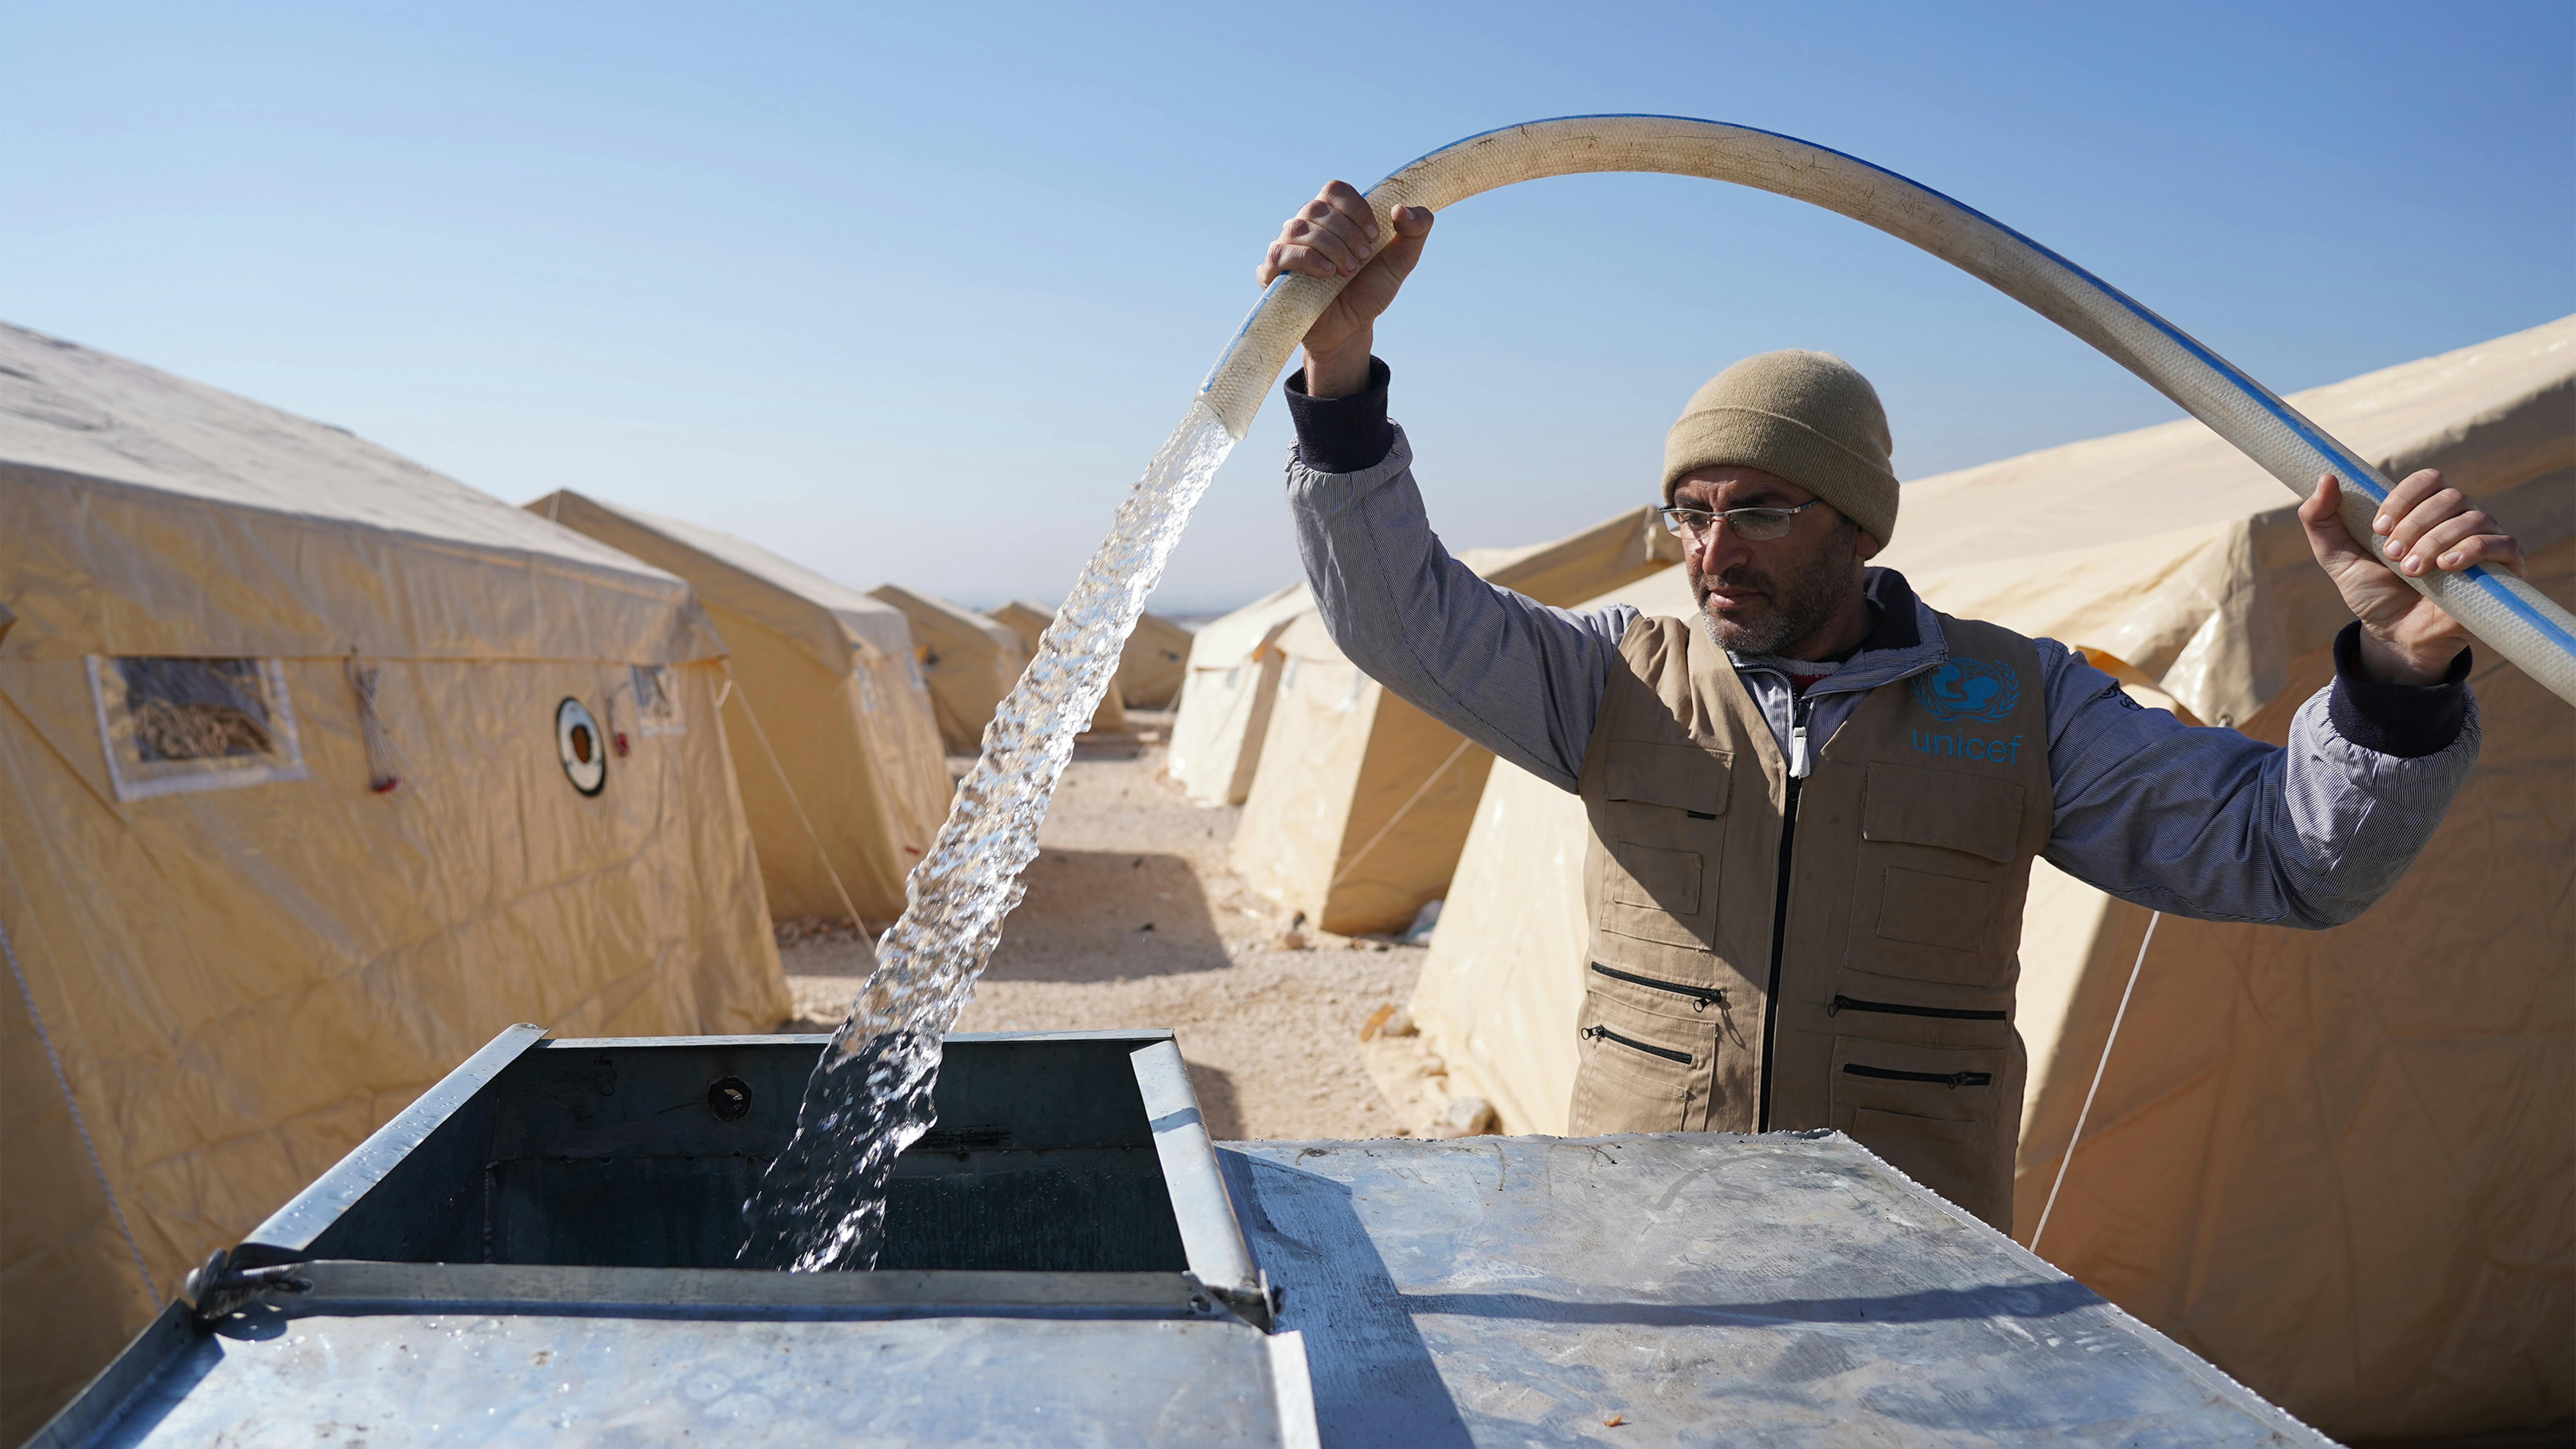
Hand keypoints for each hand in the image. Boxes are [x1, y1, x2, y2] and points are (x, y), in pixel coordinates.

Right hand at [1254, 180, 1433, 397]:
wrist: (1351, 329)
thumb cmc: (1370, 290)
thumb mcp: (1402, 260)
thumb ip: (1416, 229)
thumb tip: (1400, 208)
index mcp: (1333, 216)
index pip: (1335, 190)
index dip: (1356, 208)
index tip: (1374, 235)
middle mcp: (1306, 226)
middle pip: (1316, 207)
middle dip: (1346, 233)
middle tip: (1363, 259)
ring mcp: (1286, 248)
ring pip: (1298, 228)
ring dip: (1329, 246)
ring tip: (1348, 270)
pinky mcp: (1272, 272)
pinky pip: (1279, 253)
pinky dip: (1307, 259)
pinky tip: (1328, 273)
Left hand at [2299, 469, 2522, 684]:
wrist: (2394, 635)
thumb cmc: (2372, 593)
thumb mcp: (2336, 557)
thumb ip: (2321, 519)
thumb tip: (2327, 477)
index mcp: (2424, 510)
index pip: (2428, 479)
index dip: (2404, 498)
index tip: (2379, 527)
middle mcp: (2458, 519)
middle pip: (2450, 496)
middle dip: (2415, 524)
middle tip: (2391, 556)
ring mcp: (2482, 541)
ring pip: (2473, 518)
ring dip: (2436, 541)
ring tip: (2410, 570)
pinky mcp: (2502, 568)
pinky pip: (2502, 543)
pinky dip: (2473, 550)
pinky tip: (2447, 566)